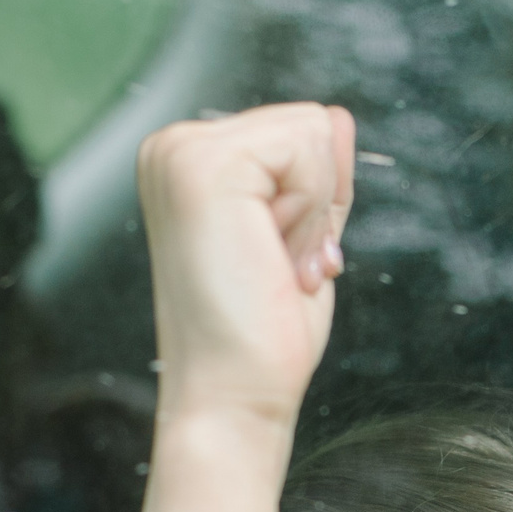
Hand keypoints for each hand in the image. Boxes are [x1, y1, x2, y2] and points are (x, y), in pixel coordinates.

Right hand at [137, 102, 354, 428]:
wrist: (232, 395)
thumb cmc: (262, 337)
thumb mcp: (302, 238)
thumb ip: (316, 178)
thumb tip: (338, 116)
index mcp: (189, 163)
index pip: (297, 134)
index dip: (314, 203)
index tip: (277, 263)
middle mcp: (174, 148)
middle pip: (309, 123)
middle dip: (315, 204)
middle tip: (275, 267)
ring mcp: (181, 151)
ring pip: (312, 131)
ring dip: (312, 213)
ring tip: (270, 265)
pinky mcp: (202, 164)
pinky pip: (307, 147)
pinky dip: (309, 213)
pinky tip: (271, 258)